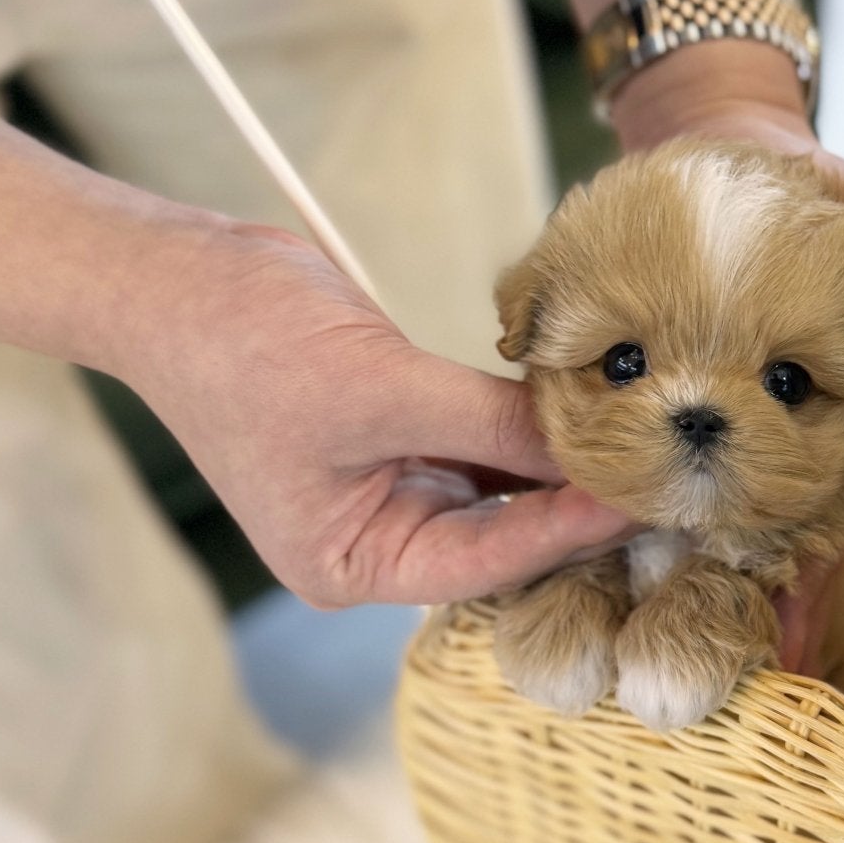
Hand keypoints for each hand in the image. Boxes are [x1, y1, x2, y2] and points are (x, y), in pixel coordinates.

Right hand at [113, 218, 634, 607]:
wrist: (178, 278)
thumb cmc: (245, 345)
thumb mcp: (380, 387)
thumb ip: (489, 421)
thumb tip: (592, 440)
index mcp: (352, 564)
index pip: (486, 561)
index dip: (569, 529)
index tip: (643, 499)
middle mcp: (376, 540)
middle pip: (503, 537)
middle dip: (576, 505)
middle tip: (665, 478)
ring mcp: (391, 488)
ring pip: (503, 488)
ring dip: (562, 462)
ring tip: (645, 443)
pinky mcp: (404, 434)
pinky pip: (486, 442)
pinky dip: (531, 425)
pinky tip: (591, 407)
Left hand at [611, 55, 843, 672]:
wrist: (718, 141)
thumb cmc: (818, 197)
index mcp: (824, 434)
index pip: (827, 536)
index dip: (812, 600)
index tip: (789, 666)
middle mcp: (751, 446)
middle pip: (736, 552)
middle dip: (716, 620)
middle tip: (680, 695)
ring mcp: (681, 427)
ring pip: (662, 522)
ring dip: (640, 582)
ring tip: (601, 656)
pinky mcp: (617, 396)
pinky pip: (599, 456)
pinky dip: (582, 499)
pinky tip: (544, 553)